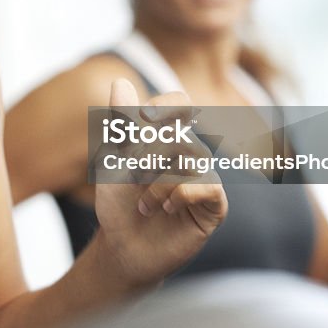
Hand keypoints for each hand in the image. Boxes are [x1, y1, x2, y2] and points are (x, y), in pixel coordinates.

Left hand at [93, 79, 226, 286]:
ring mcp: (204, 178)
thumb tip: (120, 80)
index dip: (167, 104)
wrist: (123, 247)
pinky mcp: (214, 205)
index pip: (178, 104)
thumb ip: (119, 122)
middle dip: (149, 154)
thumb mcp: (113, 160)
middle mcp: (190, 153)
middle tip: (133, 176)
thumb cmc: (119, 202)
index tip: (144, 116)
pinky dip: (181, 193)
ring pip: (192, 159)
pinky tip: (167, 208)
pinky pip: (207, 185)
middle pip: (178, 134)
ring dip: (159, 182)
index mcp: (167, 137)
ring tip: (144, 204)